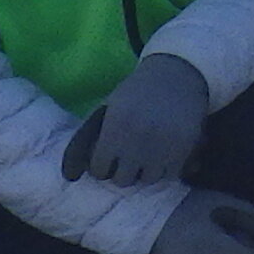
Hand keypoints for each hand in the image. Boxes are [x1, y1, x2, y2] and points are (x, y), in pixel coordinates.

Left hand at [63, 52, 211, 187]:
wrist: (178, 73)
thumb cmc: (138, 91)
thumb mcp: (110, 106)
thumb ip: (90, 137)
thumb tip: (70, 175)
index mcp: (115, 127)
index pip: (99, 169)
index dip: (102, 165)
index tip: (107, 160)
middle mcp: (137, 141)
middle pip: (123, 180)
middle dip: (123, 170)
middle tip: (128, 159)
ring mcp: (162, 147)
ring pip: (148, 180)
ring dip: (145, 171)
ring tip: (147, 156)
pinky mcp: (184, 150)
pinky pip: (169, 175)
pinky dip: (165, 168)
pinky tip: (164, 153)